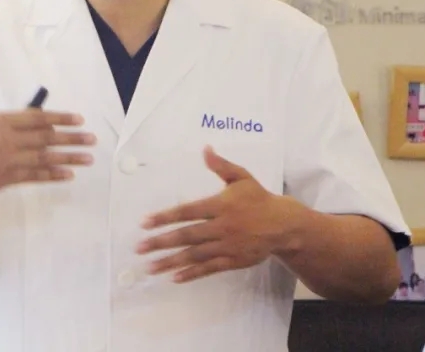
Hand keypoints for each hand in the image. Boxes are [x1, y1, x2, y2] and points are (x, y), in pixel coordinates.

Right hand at [0, 109, 95, 195]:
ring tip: (88, 158)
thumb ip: (12, 123)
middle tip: (91, 139)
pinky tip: (69, 174)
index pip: (38, 117)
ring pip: (44, 157)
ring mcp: (5, 159)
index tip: (79, 120)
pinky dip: (53, 174)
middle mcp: (4, 138)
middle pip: (45, 137)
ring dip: (69, 158)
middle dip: (72, 138)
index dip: (61, 118)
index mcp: (0, 120)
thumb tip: (45, 124)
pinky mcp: (4, 178)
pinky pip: (34, 175)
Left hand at [136, 146, 293, 282]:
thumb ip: (221, 165)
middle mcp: (222, 227)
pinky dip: (192, 273)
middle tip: (139, 248)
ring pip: (195, 255)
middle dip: (162, 242)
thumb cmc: (258, 198)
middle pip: (187, 236)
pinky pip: (210, 269)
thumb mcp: (242, 177)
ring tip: (150, 266)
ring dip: (171, 261)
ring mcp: (228, 246)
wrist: (285, 225)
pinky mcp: (234, 261)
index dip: (165, 217)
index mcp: (221, 205)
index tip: (145, 222)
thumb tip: (205, 148)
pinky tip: (174, 276)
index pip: (188, 211)